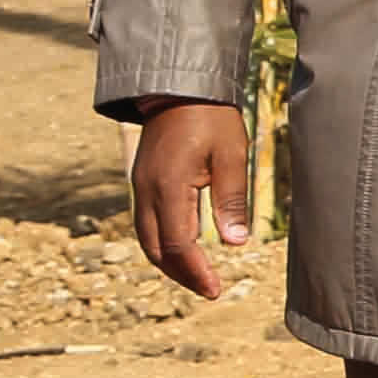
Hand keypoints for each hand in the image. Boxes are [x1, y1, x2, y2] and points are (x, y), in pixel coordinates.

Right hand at [128, 102, 253, 299]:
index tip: (215, 289)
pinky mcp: (142, 181)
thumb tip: (236, 244)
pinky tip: (183, 249)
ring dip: (169, 261)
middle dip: (181, 273)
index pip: (179, 244)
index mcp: (169, 187)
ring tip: (197, 276)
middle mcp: (147, 191)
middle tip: (209, 289)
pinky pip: (146, 222)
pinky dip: (162, 242)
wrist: (180, 88)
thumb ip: (232, 201)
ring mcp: (140, 186)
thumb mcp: (231, 157)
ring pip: (147, 238)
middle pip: (156, 249)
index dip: (196, 271)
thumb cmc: (212, 119)